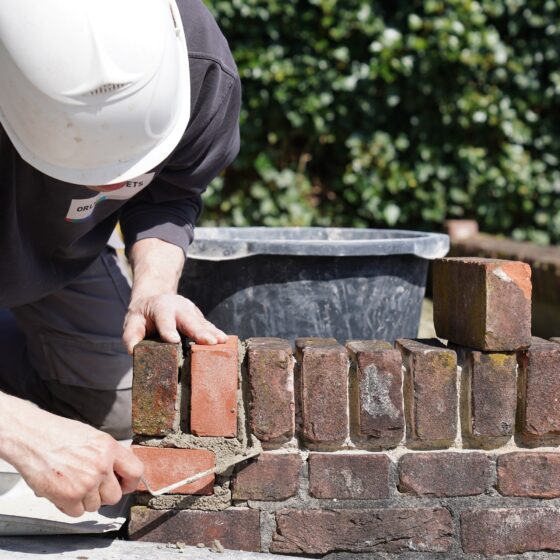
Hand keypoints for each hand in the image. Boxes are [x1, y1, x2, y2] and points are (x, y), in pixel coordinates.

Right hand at [8, 403, 142, 516]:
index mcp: (110, 448)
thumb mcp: (93, 437)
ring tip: (72, 483)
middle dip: (104, 494)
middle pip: (115, 496)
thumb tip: (121, 469)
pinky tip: (63, 490)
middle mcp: (101, 466)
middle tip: (92, 487)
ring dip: (85, 500)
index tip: (123, 485)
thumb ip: (109, 454)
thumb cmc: (58, 435)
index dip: (130, 482)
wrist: (32, 438)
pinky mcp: (69, 496)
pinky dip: (70, 506)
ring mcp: (86, 483)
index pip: (136, 471)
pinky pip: (77, 512)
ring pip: (95, 506)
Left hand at [122, 294, 227, 353]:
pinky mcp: (199, 317)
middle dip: (199, 331)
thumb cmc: (143, 314)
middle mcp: (179, 306)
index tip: (174, 341)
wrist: (156, 297)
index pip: (164, 319)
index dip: (168, 329)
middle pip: (189, 320)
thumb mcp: (132, 321)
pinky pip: (209, 326)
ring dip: (212, 333)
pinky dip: (217, 333)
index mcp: (160, 307)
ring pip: (202, 323)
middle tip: (209, 342)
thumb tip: (133, 351)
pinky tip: (225, 341)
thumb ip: (131, 336)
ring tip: (221, 342)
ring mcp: (191, 311)